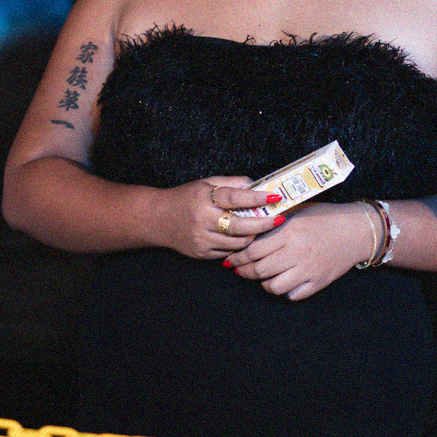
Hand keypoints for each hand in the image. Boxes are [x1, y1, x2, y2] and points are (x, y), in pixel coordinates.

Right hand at [151, 177, 278, 260]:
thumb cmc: (185, 198)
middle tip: (279, 219)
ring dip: (253, 235)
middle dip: (264, 224)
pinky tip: (244, 237)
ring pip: (238, 243)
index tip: (275, 196)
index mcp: (204, 199)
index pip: (235, 198)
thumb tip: (255, 184)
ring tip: (262, 227)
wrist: (158, 219)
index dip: (257, 198)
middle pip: (240, 226)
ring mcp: (202, 240)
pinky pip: (228, 253)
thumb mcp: (206, 183)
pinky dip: (239, 246)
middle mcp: (202, 221)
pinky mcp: (202, 254)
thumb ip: (231, 183)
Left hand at [225, 201, 377, 300]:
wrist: (356, 230)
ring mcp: (308, 270)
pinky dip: (284, 291)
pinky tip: (283, 281)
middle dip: (244, 271)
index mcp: (289, 232)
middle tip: (239, 268)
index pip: (253, 250)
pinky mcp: (318, 282)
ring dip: (263, 283)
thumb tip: (247, 224)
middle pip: (259, 270)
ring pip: (273, 286)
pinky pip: (292, 295)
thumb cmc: (325, 216)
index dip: (238, 256)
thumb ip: (274, 219)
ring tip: (262, 276)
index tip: (231, 257)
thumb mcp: (298, 211)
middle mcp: (297, 253)